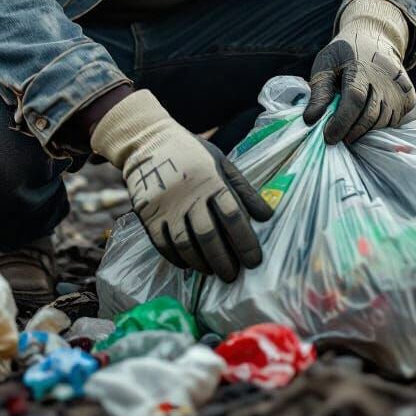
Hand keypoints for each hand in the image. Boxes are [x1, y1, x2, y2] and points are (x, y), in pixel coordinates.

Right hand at [91, 89, 272, 281]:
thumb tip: (267, 216)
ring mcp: (167, 205)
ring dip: (202, 264)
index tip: (254, 260)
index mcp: (212, 179)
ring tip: (213, 272)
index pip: (233, 216)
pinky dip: (177, 258)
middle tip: (233, 275)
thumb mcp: (221, 161)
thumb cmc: (190, 151)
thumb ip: (243, 189)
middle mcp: (189, 194)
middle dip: (224, 260)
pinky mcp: (148, 213)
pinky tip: (188, 264)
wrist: (148, 140)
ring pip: (186, 245)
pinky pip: (163, 244)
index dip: (246, 241)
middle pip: (209, 236)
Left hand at [305, 0, 414, 143]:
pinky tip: (364, 119)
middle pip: (369, 115)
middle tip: (336, 138)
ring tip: (348, 129)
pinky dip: (377, 126)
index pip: (354, 100)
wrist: (375, 38)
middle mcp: (385, 79)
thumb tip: (310, 120)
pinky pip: (392, 122)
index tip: (329, 137)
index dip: (341, 122)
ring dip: (363, 130)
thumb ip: (319, 92)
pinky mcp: (408, 99)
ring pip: (382, 122)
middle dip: (351, 131)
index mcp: (361, 68)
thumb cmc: (345, 54)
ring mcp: (399, 90)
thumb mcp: (325, 64)